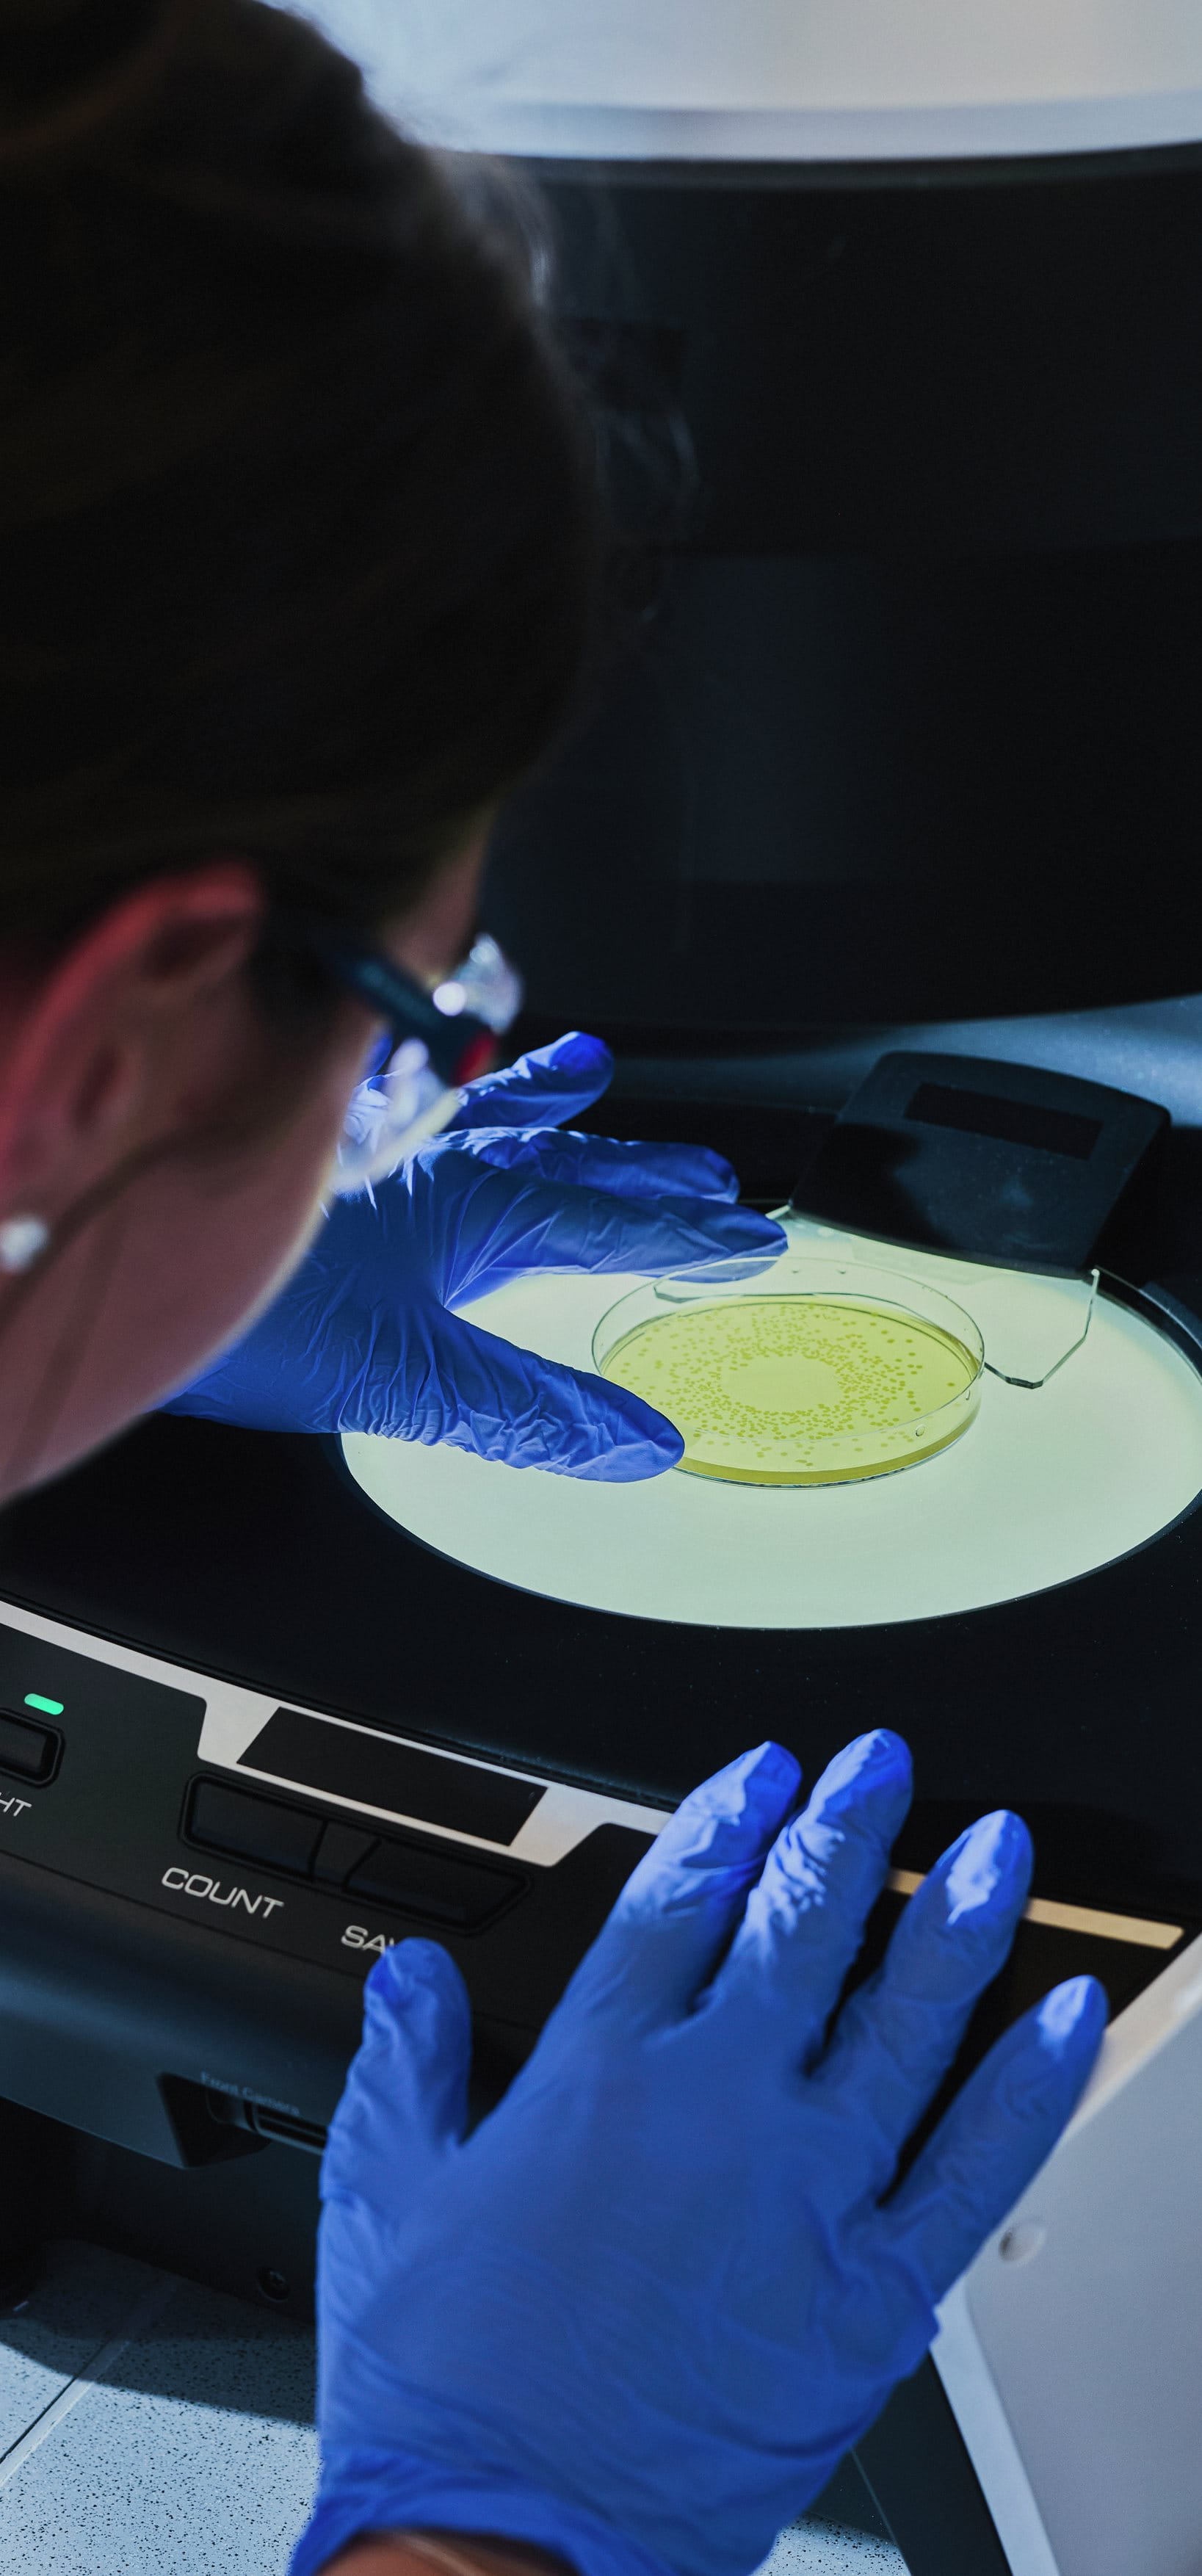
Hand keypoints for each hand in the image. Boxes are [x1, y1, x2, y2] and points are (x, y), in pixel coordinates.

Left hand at [165, 1032, 783, 1477]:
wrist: (135, 1254)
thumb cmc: (254, 1308)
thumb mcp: (415, 1379)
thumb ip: (531, 1410)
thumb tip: (637, 1442)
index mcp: (472, 1207)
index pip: (607, 1218)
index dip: (683, 1230)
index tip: (747, 1235)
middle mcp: (427, 1160)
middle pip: (562, 1158)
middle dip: (640, 1170)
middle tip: (707, 1174)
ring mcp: (366, 1148)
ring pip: (480, 1110)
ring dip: (540, 1099)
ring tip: (585, 1069)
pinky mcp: (308, 1154)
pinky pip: (396, 1100)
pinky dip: (430, 1089)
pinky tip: (418, 1083)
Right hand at [293, 1733, 1104, 2575]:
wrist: (509, 2544)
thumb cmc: (450, 2387)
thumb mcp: (385, 2198)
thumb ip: (406, 2066)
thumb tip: (416, 1976)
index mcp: (598, 2079)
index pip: (677, 1903)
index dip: (726, 1820)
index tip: (764, 1773)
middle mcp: (714, 2112)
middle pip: (801, 1929)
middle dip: (847, 1828)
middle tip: (882, 1767)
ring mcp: (804, 2196)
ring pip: (905, 2021)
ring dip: (955, 1919)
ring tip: (993, 1848)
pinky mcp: (870, 2295)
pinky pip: (975, 2168)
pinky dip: (1028, 2087)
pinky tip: (1064, 2017)